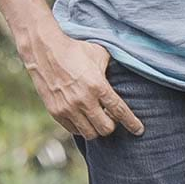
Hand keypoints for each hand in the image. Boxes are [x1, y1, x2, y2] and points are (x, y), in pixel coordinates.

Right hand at [18, 32, 144, 139]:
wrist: (45, 50)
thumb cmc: (75, 49)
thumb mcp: (99, 54)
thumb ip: (111, 69)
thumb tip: (120, 77)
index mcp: (98, 85)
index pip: (119, 111)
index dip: (132, 123)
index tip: (139, 130)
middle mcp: (84, 100)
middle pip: (106, 129)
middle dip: (112, 125)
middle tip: (111, 117)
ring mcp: (68, 108)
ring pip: (90, 134)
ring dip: (96, 128)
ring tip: (96, 118)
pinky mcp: (56, 112)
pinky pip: (73, 130)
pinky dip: (81, 127)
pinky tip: (83, 117)